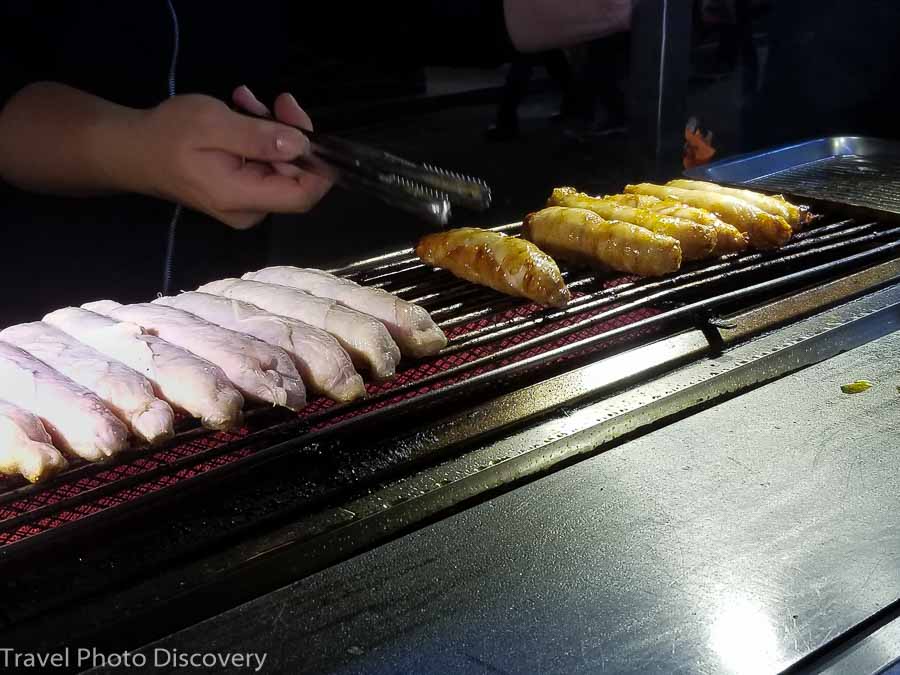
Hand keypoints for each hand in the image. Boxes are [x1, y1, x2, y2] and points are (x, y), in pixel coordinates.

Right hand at [132, 88, 331, 228]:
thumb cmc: (166, 136)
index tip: (306, 127)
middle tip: (276, 100)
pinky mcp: (240, 191)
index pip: (304, 195)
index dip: (318, 165)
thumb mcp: (213, 125)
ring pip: (279, 166)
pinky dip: (258, 137)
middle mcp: (250, 210)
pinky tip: (242, 110)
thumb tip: (301, 146)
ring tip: (246, 99)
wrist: (131, 150)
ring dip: (271, 130)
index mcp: (244, 199)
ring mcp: (246, 203)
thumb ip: (258, 138)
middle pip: (294, 176)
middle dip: (290, 135)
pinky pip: (263, 165)